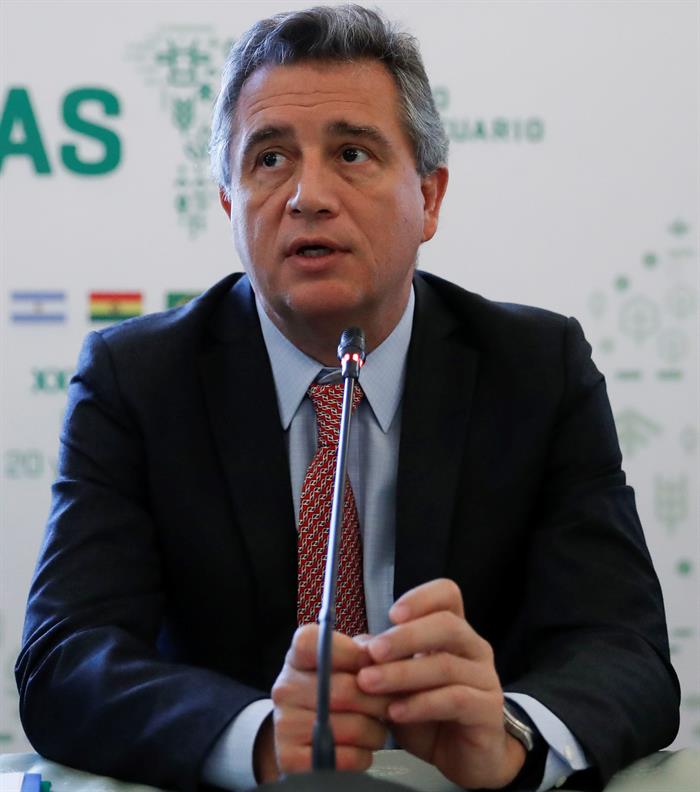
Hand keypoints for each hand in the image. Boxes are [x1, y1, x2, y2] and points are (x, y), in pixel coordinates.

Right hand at [260, 624, 390, 779]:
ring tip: (378, 726)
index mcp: (297, 657)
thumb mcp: (347, 661)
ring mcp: (285, 725)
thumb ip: (365, 651)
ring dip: (377, 730)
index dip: (350, 653)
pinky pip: (347, 759)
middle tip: (394, 703)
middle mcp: (285, 687)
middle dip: (380, 699)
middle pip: (345, 690)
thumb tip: (383, 657)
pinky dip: (365, 755)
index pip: (314, 643)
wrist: (307, 733)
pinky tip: (361, 747)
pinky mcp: (292, 761)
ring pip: (353, 727)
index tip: (371, 663)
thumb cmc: (338, 688)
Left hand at [357, 579, 525, 788]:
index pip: (447, 594)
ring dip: (403, 673)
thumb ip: (381, 661)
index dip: (421, 598)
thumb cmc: (429, 711)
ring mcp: (485, 677)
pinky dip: (421, 704)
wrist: (464, 756)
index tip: (391, 615)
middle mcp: (473, 647)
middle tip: (373, 652)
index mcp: (453, 631)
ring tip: (370, 683)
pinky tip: (396, 712)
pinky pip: (455, 699)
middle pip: (447, 624)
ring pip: (446, 665)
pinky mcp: (488, 711)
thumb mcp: (398, 682)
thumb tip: (352, 646)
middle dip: (406, 636)